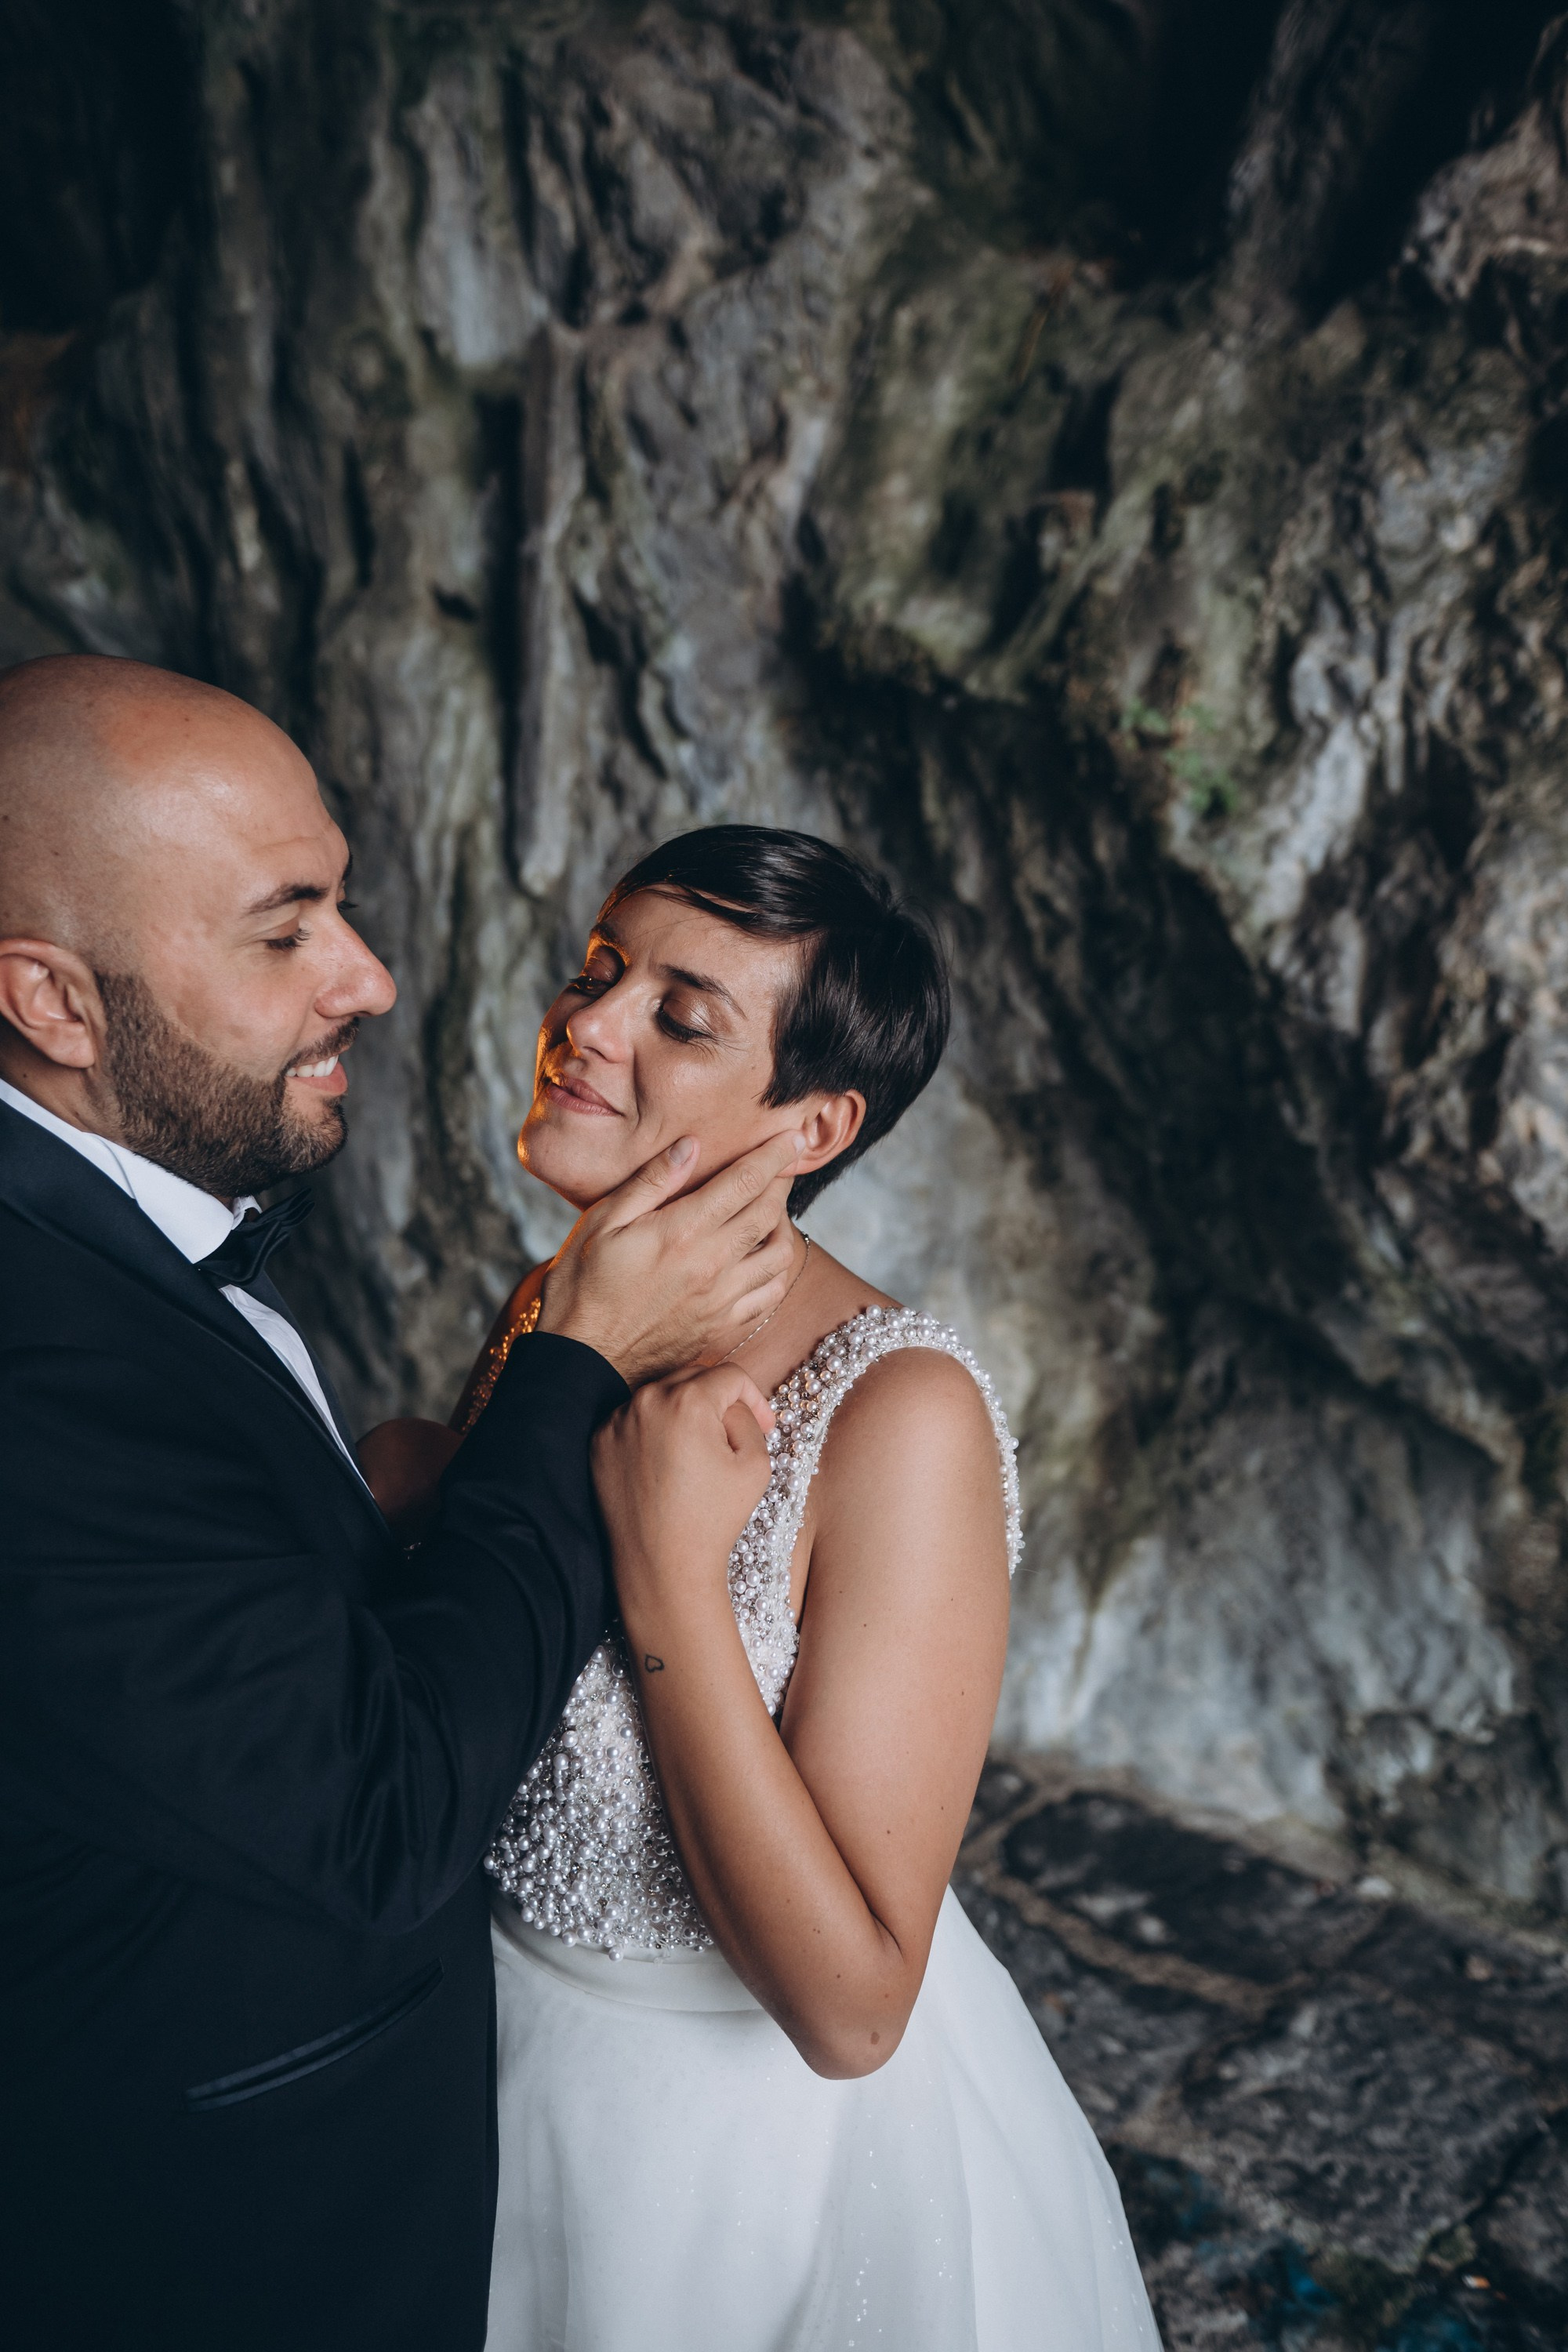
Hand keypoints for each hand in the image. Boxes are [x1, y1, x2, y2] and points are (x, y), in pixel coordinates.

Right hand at [536, 1131, 804, 1383]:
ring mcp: (721, 1300)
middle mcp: (712, 1265)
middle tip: (788, 1160)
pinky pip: (770, 1295)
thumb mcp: (602, 1221)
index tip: (792, 1136)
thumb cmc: (581, 1286)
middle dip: (783, 1180)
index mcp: (683, 1231)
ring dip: (783, 1225)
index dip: (774, 1155)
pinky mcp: (721, 1327)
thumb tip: (691, 1146)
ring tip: (771, 1208)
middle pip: (770, 1213)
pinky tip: (762, 1258)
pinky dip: (776, 1270)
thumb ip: (651, 1182)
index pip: (745, 1182)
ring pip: (779, 1255)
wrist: (581, 1360)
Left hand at [592, 1365, 774, 1636]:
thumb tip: (733, 1405)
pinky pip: (634, 1420)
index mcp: (687, 1401)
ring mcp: (616, 1421)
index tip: (764, 1425)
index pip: (730, 1375)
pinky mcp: (598, 1443)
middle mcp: (646, 1401)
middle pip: (694, 1377)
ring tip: (698, 1455)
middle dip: (719, 1400)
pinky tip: (667, 1467)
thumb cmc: (713, 1520)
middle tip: (733, 1436)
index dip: (755, 1398)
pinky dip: (653, 1432)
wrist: (661, 1568)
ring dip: (685, 1413)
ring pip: (662, 1397)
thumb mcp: (755, 1465)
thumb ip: (749, 1419)